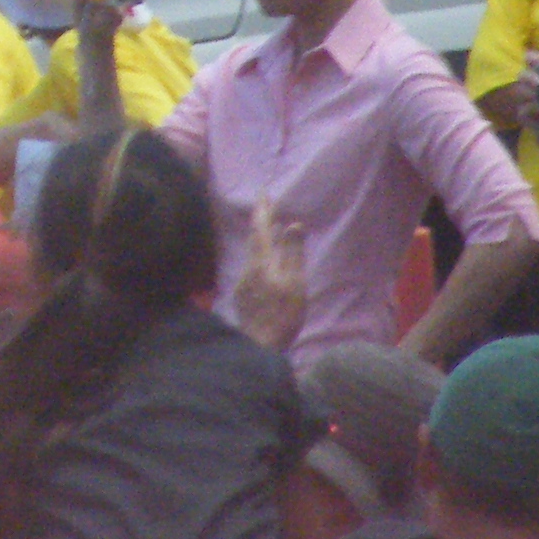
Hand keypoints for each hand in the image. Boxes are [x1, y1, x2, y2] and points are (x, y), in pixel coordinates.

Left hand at [230, 200, 302, 349]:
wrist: (259, 345)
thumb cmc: (283, 315)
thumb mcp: (295, 283)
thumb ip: (293, 253)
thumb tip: (293, 224)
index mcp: (261, 262)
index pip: (260, 229)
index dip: (263, 210)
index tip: (264, 193)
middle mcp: (248, 269)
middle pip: (255, 239)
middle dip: (261, 220)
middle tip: (267, 204)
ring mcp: (243, 283)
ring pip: (253, 254)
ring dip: (262, 239)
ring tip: (271, 228)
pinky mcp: (243, 296)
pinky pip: (253, 268)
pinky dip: (261, 257)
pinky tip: (268, 262)